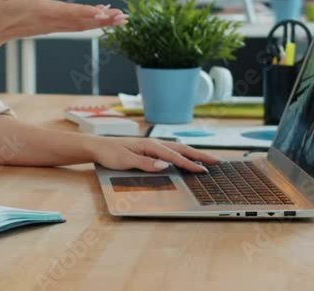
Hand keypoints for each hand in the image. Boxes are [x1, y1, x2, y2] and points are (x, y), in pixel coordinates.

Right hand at [0, 0, 126, 46]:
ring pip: (81, 24)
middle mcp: (50, 20)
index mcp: (41, 10)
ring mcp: (51, 25)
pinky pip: (75, 24)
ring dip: (101, 22)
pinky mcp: (51, 25)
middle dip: (104, 20)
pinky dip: (90, 21)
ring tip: (120, 18)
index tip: (105, 13)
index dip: (88, 12)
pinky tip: (101, 17)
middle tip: (124, 17)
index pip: (69, 11)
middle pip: (81, 21)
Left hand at [86, 136, 219, 172]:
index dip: (189, 164)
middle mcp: (153, 143)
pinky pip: (170, 150)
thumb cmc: (110, 153)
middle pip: (181, 149)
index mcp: (150, 145)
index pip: (174, 156)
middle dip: (199, 155)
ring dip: (192, 153)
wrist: (97, 147)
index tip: (203, 170)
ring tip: (206, 159)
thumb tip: (165, 164)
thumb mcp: (126, 161)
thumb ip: (146, 163)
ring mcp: (151, 145)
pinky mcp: (148, 148)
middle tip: (216, 161)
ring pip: (177, 148)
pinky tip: (185, 158)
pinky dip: (182, 154)